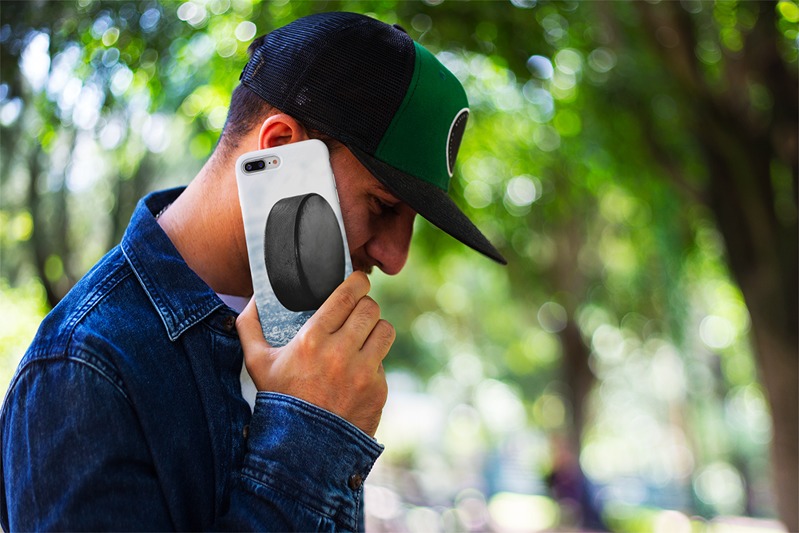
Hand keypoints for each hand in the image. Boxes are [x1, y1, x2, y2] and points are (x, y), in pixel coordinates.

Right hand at [236, 272, 393, 436]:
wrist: (302, 449)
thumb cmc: (279, 400)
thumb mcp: (256, 363)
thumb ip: (250, 326)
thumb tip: (254, 299)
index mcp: (312, 339)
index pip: (348, 295)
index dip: (358, 282)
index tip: (358, 281)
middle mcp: (341, 353)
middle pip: (370, 308)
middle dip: (365, 305)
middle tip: (358, 310)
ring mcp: (363, 372)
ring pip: (385, 330)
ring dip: (375, 329)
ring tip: (364, 335)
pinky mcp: (378, 390)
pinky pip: (384, 362)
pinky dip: (373, 362)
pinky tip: (358, 369)